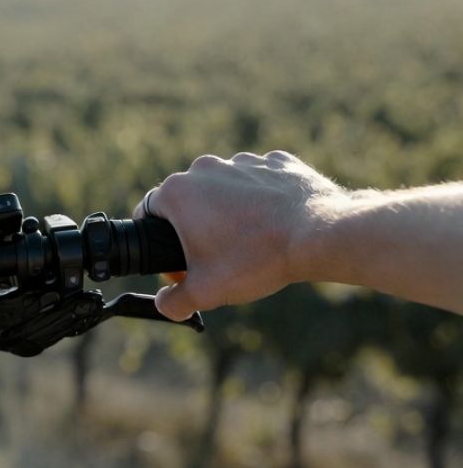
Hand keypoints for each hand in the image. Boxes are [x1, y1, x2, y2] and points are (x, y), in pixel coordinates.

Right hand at [134, 151, 346, 320]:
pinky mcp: (277, 162)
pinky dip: (262, 199)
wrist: (319, 236)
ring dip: (228, 211)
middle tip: (215, 257)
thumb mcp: (205, 291)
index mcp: (178, 192)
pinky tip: (273, 223)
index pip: (148, 212)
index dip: (156, 241)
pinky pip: (260, 181)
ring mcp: (243, 161)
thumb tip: (165, 305)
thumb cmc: (256, 260)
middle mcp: (205, 169)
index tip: (178, 262)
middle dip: (194, 226)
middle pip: (187, 199)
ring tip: (250, 242)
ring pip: (224, 189)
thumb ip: (174, 303)